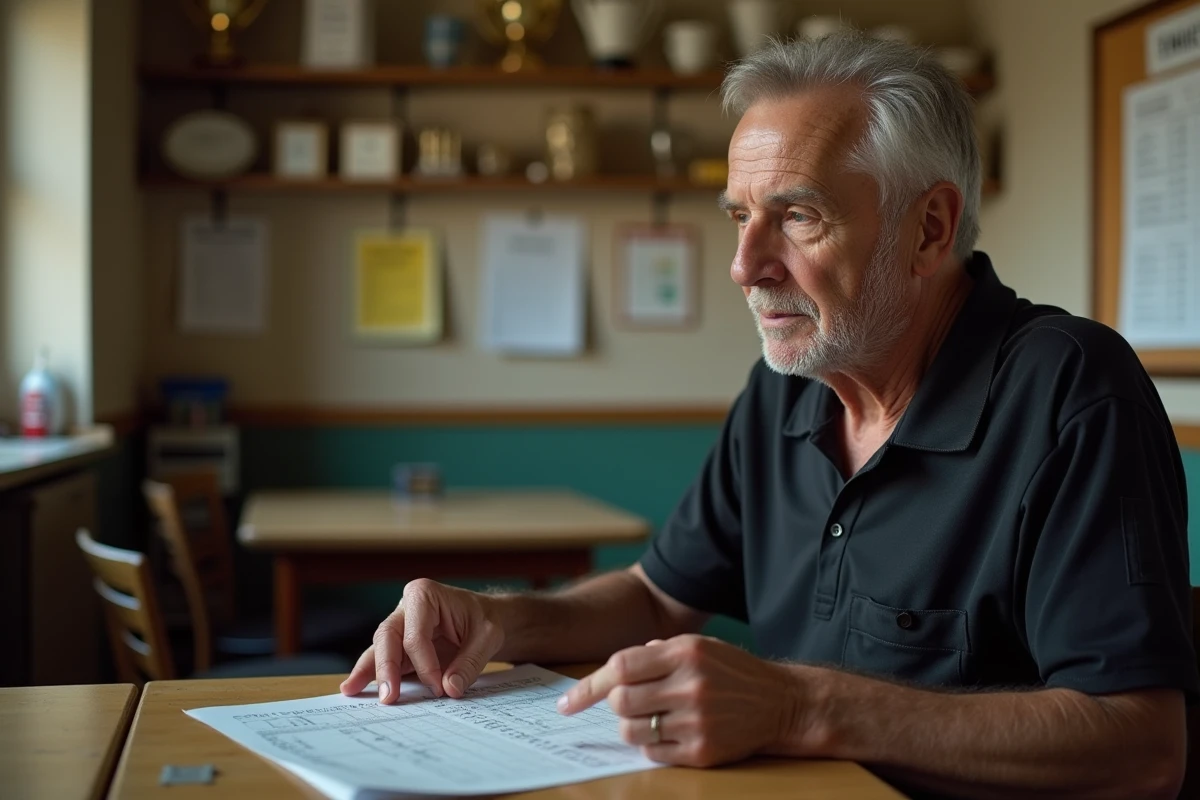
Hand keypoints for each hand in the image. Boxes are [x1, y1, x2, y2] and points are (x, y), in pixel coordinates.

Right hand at [340, 579, 504, 703]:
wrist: (485, 619)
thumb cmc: (484, 620)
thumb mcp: (488, 637)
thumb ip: (470, 663)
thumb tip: (451, 689)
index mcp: (425, 595)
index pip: (415, 635)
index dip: (425, 665)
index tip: (439, 689)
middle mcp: (406, 608)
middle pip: (387, 637)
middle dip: (385, 668)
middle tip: (389, 697)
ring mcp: (399, 626)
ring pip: (379, 648)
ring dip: (369, 671)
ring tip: (352, 691)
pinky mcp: (398, 645)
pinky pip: (381, 658)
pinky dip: (369, 673)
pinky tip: (353, 687)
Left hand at [557, 635, 802, 767]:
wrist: (781, 702)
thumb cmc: (732, 671)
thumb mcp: (698, 645)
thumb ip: (654, 653)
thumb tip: (610, 673)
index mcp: (685, 651)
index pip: (620, 667)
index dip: (589, 686)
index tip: (567, 703)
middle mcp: (690, 684)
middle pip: (620, 701)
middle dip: (616, 705)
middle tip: (630, 703)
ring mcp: (697, 720)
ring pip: (631, 730)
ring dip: (632, 725)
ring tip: (653, 717)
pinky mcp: (703, 751)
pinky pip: (653, 752)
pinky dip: (651, 744)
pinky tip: (670, 732)